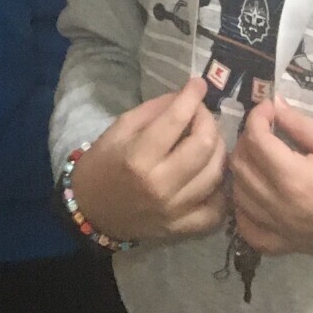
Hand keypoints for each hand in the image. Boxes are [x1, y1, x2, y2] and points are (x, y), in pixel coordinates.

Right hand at [69, 76, 227, 243]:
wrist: (91, 212)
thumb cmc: (103, 164)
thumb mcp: (119, 128)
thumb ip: (154, 110)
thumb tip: (184, 97)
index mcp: (138, 158)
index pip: (176, 120)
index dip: (191, 96)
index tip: (198, 84)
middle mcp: (160, 185)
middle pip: (204, 146)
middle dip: (208, 120)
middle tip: (200, 113)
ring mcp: (174, 211)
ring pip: (215, 174)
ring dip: (217, 149)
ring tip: (207, 139)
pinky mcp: (181, 229)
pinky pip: (216, 211)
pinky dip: (220, 190)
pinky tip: (210, 174)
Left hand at [230, 97, 312, 263]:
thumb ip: (300, 124)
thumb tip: (275, 105)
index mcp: (293, 177)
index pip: (256, 140)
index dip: (258, 116)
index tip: (270, 108)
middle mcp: (279, 206)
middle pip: (240, 166)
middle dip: (247, 140)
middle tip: (266, 130)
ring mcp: (280, 230)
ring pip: (239, 196)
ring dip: (242, 170)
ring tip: (260, 156)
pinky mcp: (286, 246)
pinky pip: (249, 231)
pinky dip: (243, 211)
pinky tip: (254, 195)